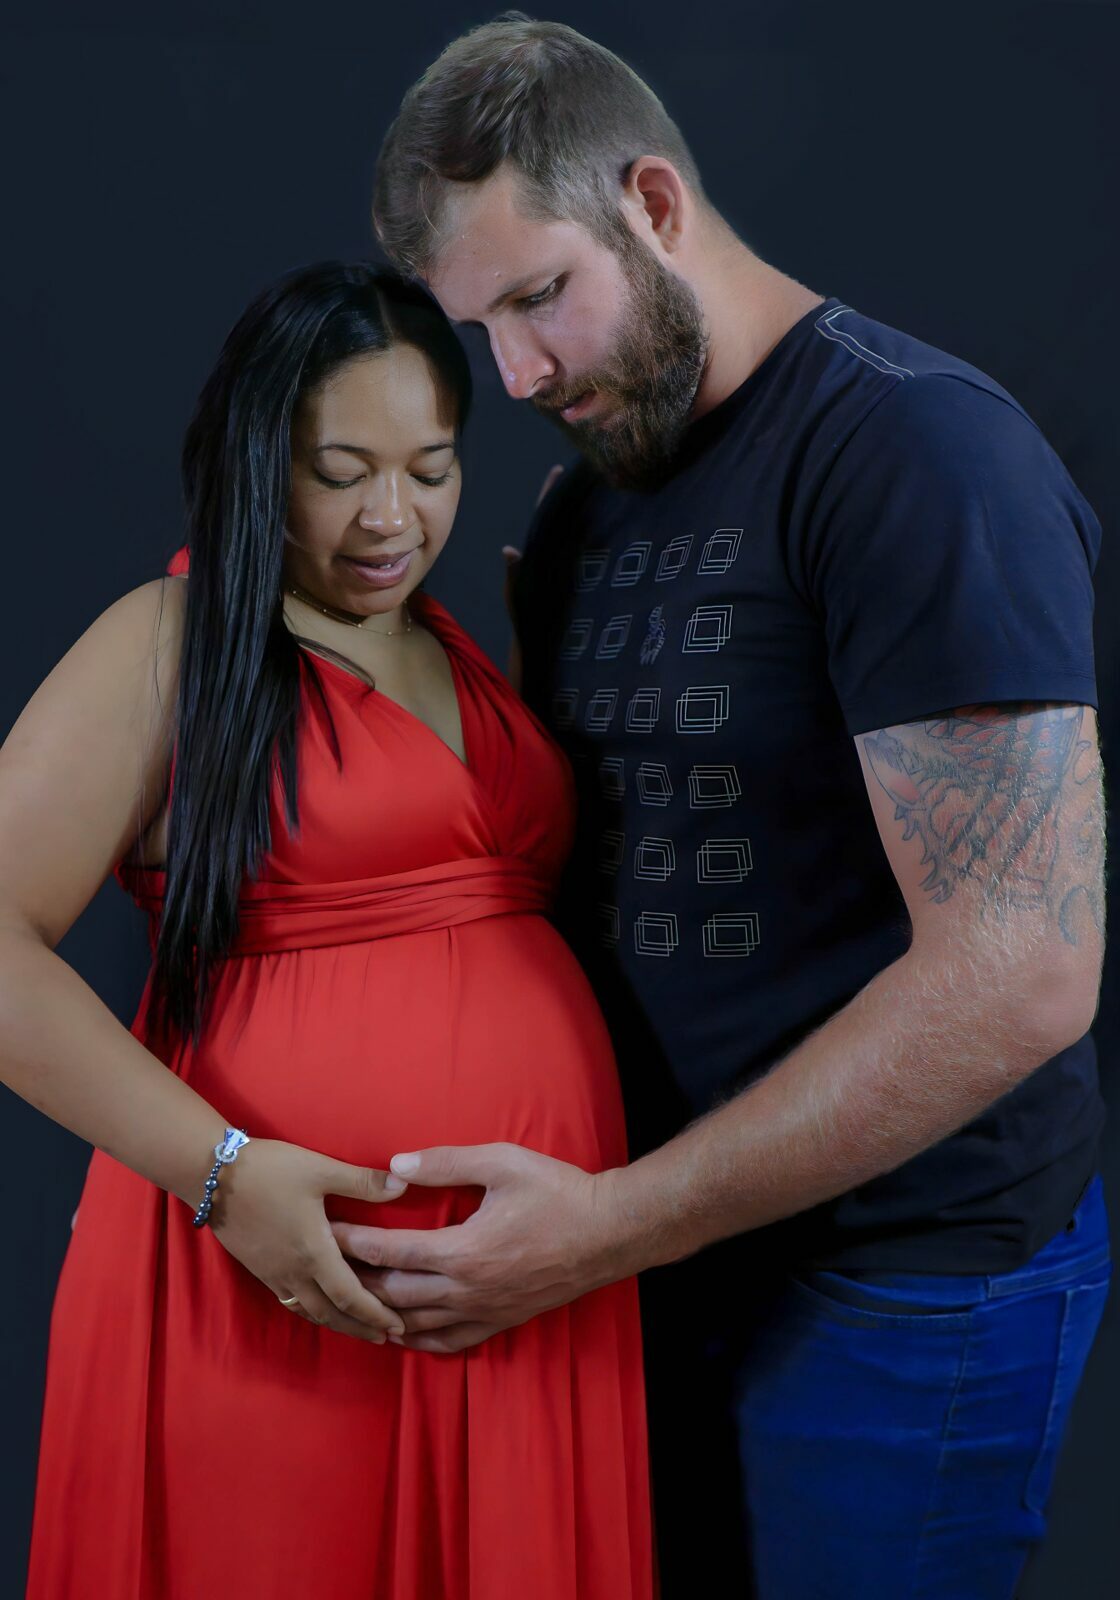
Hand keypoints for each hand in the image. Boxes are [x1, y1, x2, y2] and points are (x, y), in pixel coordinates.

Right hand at [210, 1138, 408, 1343]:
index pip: (351, 1296)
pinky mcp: (259, 1269)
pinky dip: (313, 1312)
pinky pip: (291, 1302)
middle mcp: (294, 1272)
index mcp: (314, 1252)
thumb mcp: (320, 1169)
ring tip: (358, 1328)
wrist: (211, 1175)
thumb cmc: (270, 1170)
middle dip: (361, 1327)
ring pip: (309, 1311)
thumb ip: (362, 1181)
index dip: (376, 1313)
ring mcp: (273, 1274)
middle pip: (332, 1314)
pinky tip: (319, 1307)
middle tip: (387, 1337)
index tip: (398, 1326)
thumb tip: (404, 1185)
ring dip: (337, 1323)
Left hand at [328, 1142, 634, 1354]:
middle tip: (324, 1265)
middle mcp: (466, 1290)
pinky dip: (416, 1341)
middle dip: (354, 1279)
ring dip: (378, 1313)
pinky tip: (399, 1333)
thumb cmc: (557, 1192)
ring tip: (349, 1298)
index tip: (324, 1228)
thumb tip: (395, 1164)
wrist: (607, 1233)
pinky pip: (447, 1342)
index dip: (352, 1239)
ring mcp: (483, 1311)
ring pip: (414, 1324)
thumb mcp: (502, 1162)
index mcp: (462, 1250)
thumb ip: (446, 1162)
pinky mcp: (500, 1322)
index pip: (389, 1248)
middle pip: (392, 1293)